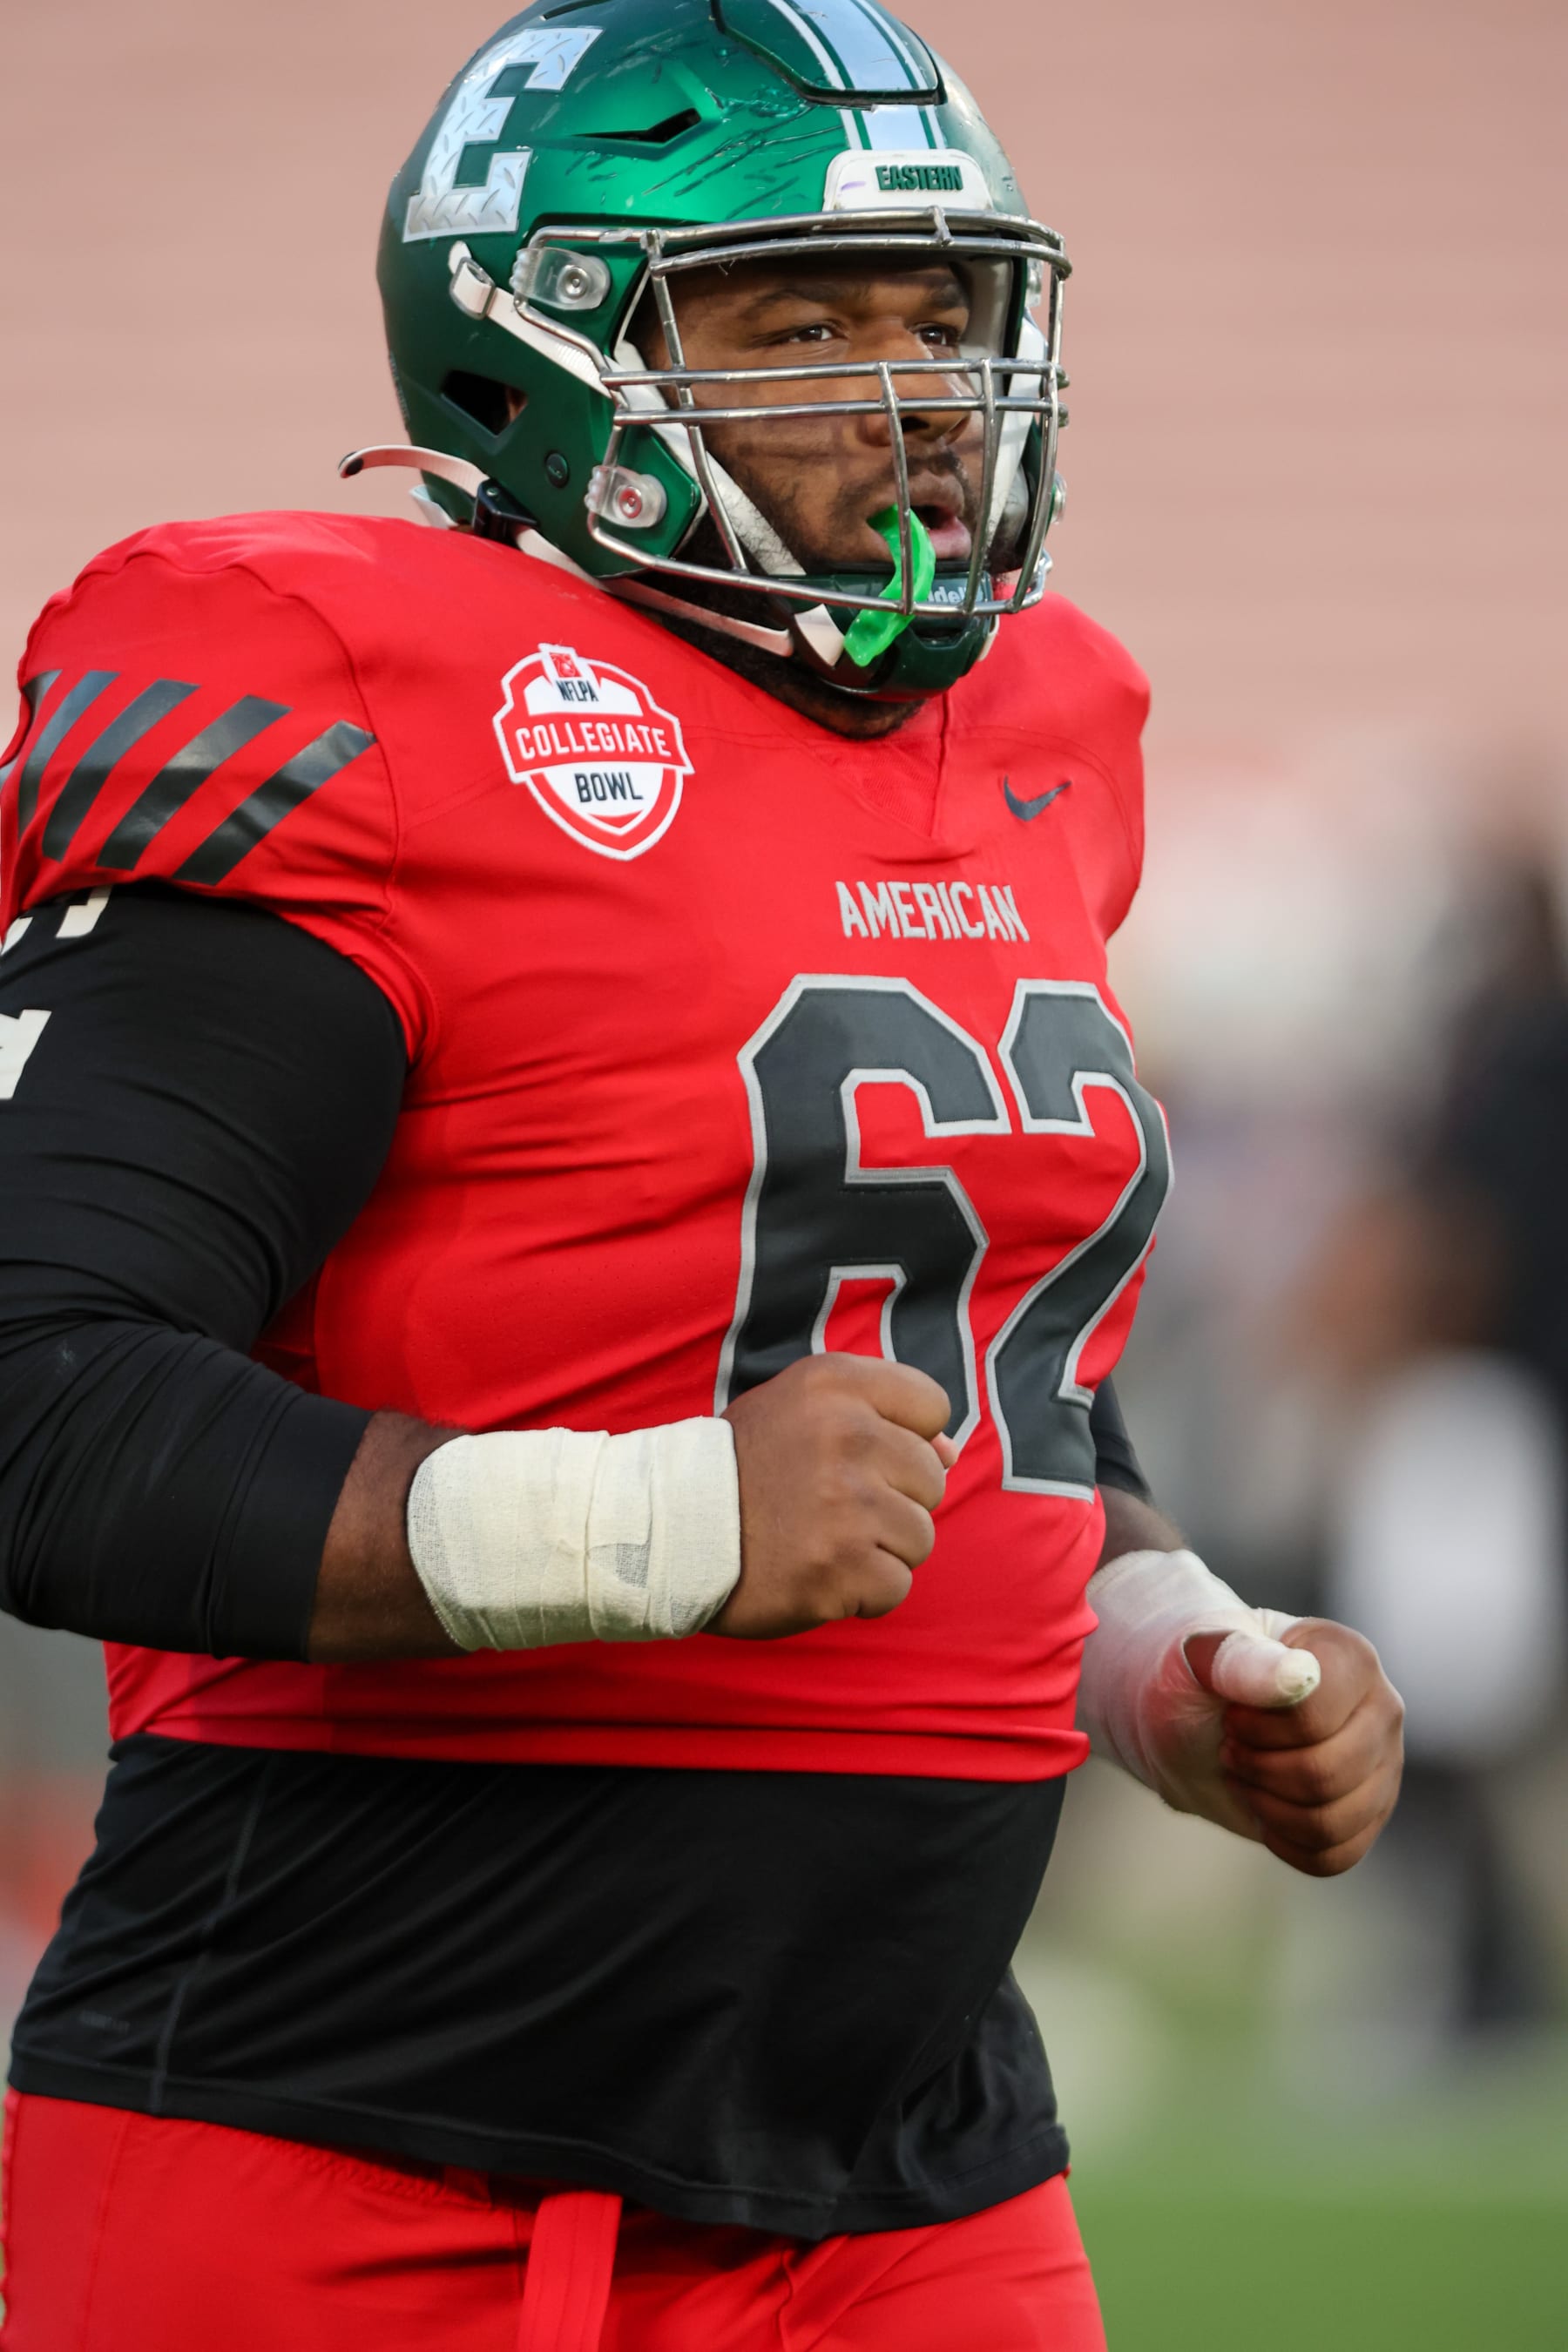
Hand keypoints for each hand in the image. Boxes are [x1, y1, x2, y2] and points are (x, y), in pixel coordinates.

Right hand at [714, 1353, 955, 1638]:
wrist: (667, 1530)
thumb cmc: (743, 1469)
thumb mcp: (800, 1410)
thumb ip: (878, 1416)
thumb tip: (950, 1452)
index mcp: (834, 1385)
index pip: (931, 1405)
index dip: (903, 1437)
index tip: (853, 1456)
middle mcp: (845, 1435)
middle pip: (931, 1478)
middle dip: (892, 1500)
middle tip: (828, 1507)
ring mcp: (844, 1505)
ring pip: (920, 1537)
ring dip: (879, 1550)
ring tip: (822, 1542)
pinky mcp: (839, 1568)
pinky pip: (895, 1587)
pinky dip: (863, 1594)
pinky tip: (818, 1575)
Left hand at [1187, 1618, 1403, 1876]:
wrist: (1185, 1721)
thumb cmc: (1189, 1678)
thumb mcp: (1194, 1658)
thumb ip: (1240, 1660)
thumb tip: (1296, 1675)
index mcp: (1347, 1655)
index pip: (1315, 1718)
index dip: (1258, 1731)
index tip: (1230, 1716)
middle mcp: (1380, 1706)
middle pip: (1327, 1774)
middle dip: (1260, 1771)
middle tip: (1231, 1748)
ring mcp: (1382, 1762)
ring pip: (1334, 1822)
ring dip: (1267, 1808)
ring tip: (1245, 1773)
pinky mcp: (1370, 1810)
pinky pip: (1336, 1855)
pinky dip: (1284, 1841)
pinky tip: (1263, 1807)